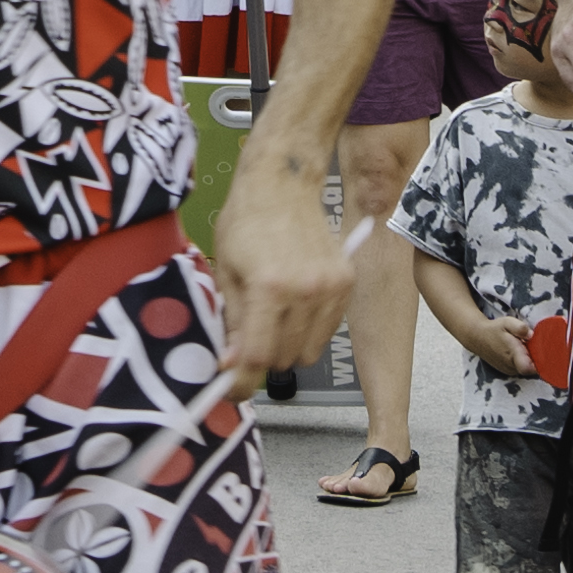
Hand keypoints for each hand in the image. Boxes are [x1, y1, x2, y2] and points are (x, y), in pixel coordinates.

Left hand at [208, 165, 359, 379]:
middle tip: (247, 340)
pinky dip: (308, 330)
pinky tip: (294, 306)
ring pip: (307, 351)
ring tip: (271, 316)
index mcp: (269, 288)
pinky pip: (326, 331)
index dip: (240, 380)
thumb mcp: (226, 272)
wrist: (283, 184)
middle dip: (260, 357)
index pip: (257, 356)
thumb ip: (233, 321)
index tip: (232, 388)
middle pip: (282, 359)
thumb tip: (233, 364)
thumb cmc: (246, 222)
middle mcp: (305, 291)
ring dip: (286, 345)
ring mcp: (331, 288)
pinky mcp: (346, 283)